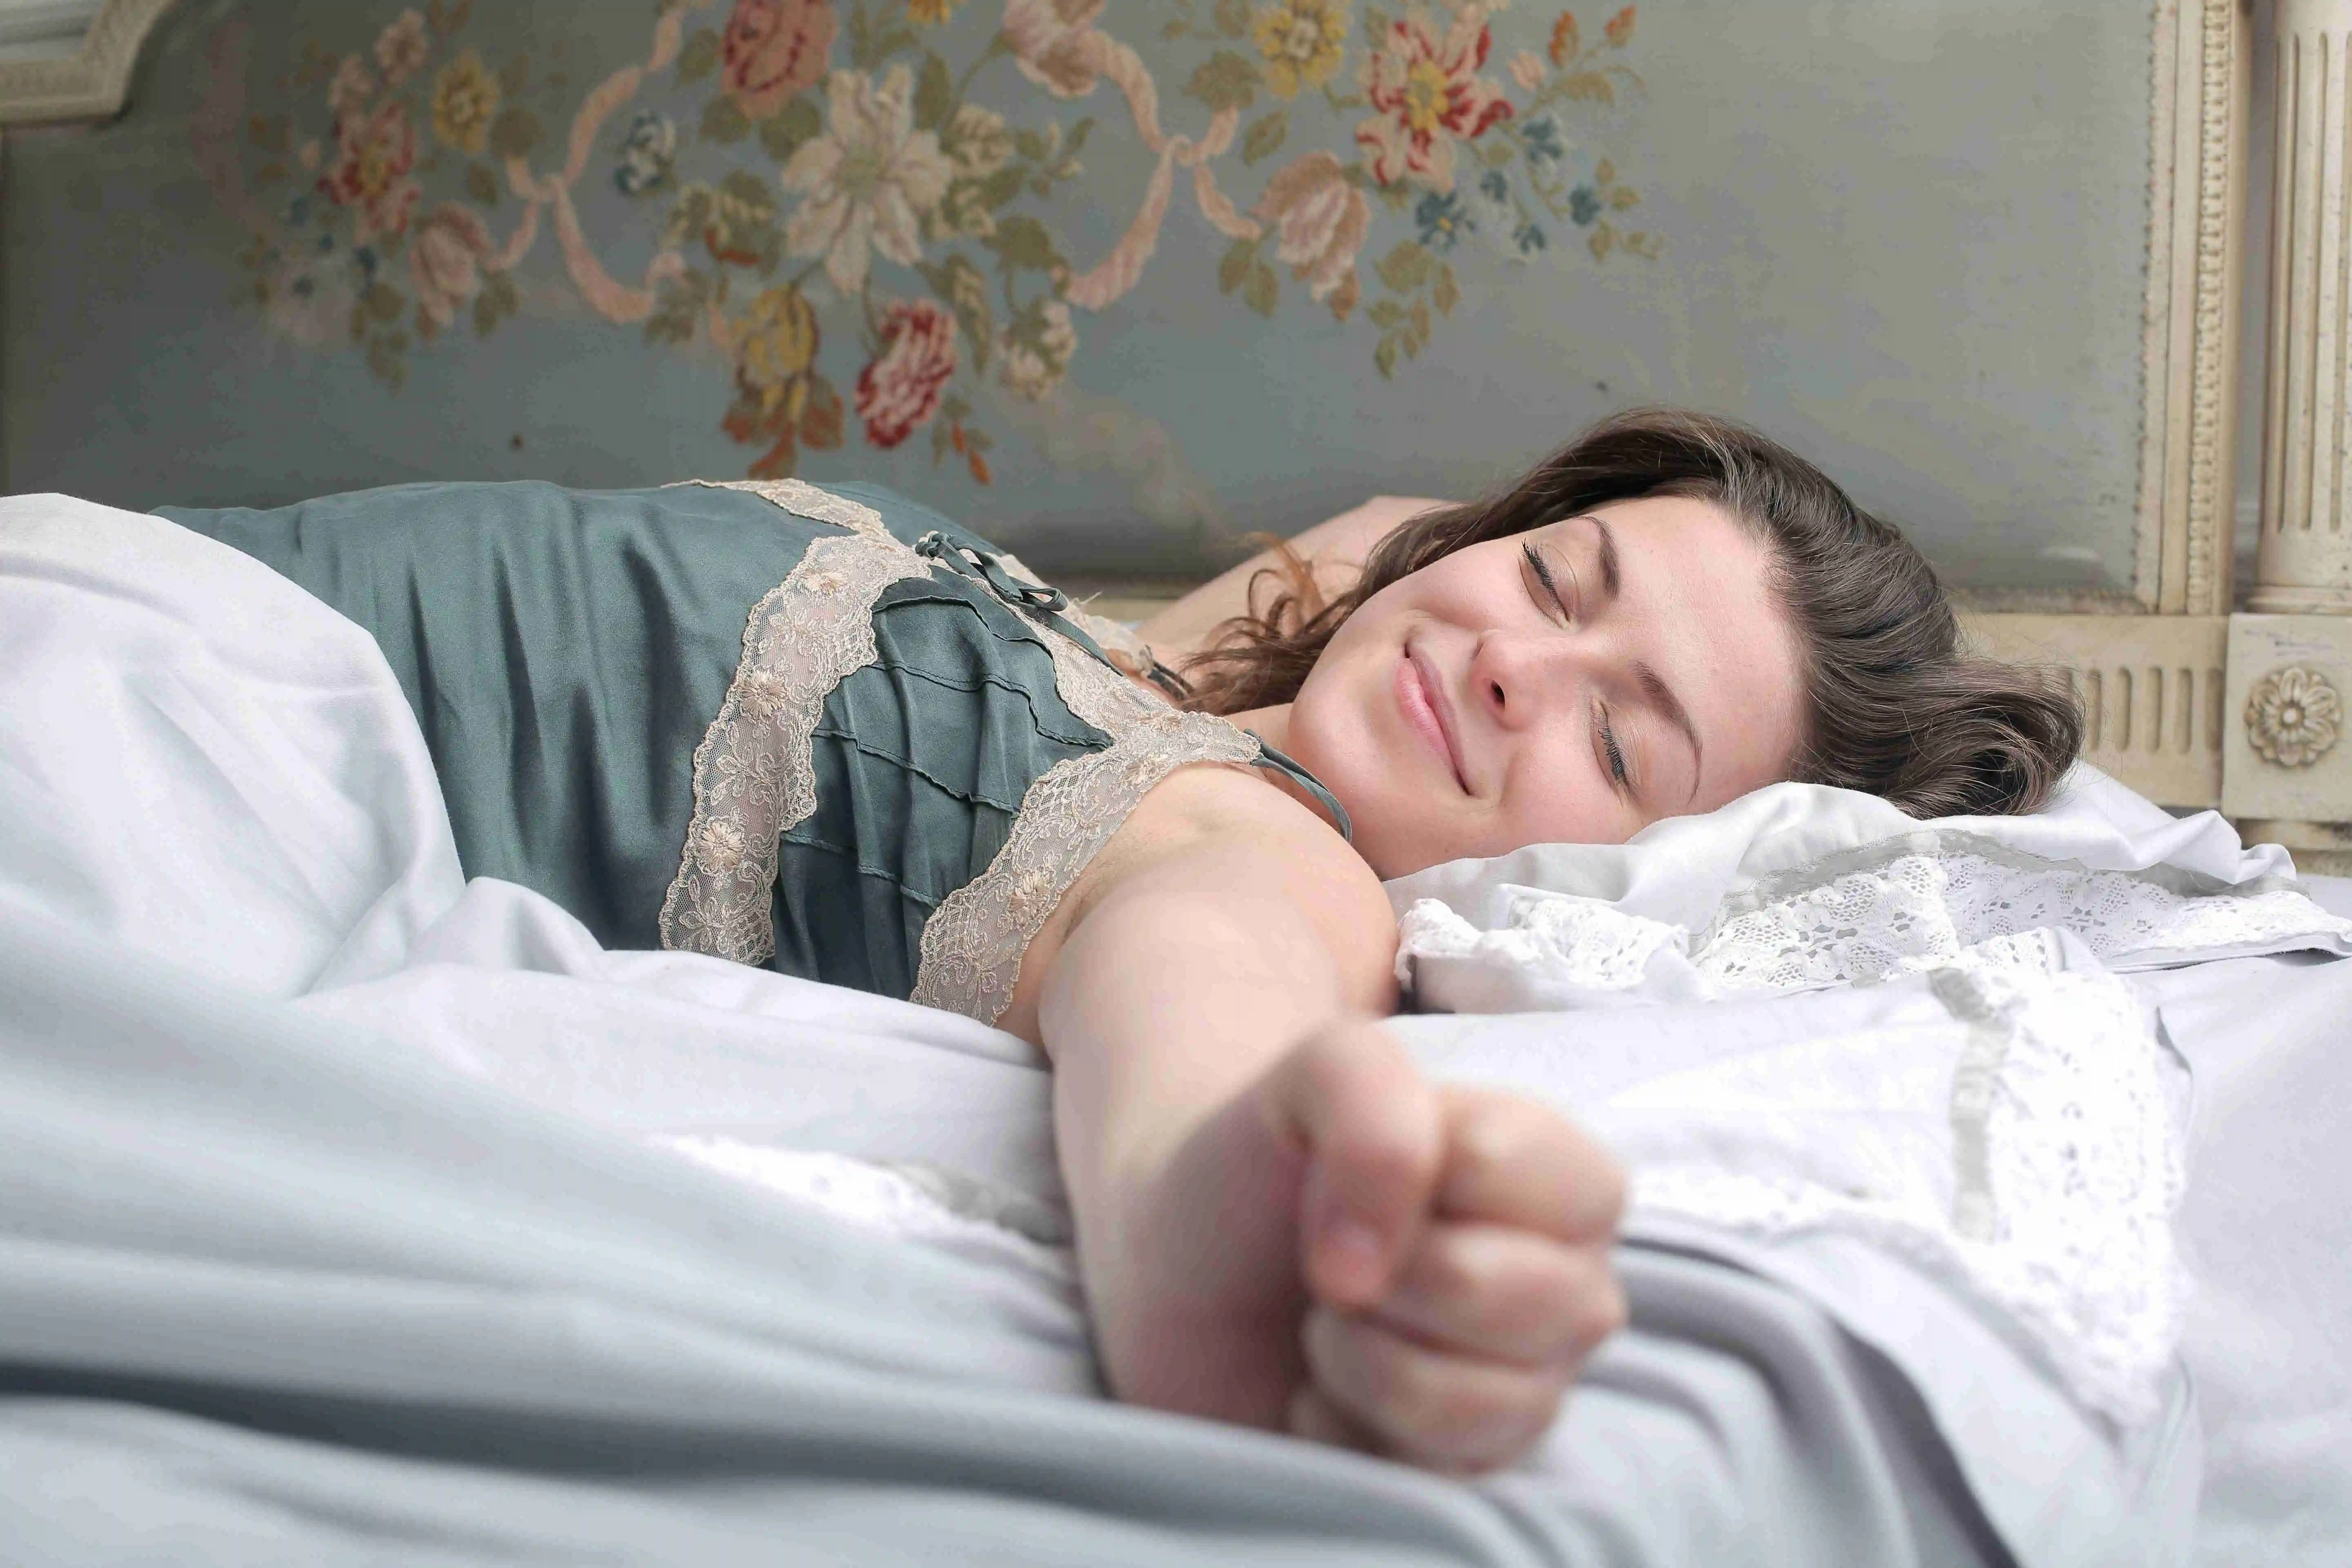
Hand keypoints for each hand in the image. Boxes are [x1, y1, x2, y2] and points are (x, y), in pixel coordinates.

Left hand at [1259, 1021, 1628, 1473]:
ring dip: (1353, 1355)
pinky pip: (1416, 1472)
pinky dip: (1335, 1426)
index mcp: (1562, 1177)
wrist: (1185, 1269)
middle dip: (1376, 1271)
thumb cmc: (1265, 1165)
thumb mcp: (1308, 1075)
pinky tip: (1322, 1389)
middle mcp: (1569, 1288)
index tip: (1350, 1167)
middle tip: (1336, 1259)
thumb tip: (1370, 1268)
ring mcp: (1530, 1390)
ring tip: (1330, 1322)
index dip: (1401, 1165)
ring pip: (1459, 1398)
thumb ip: (1369, 1102)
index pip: (1505, 1160)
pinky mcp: (1469, 1474)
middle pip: (1489, 1288)